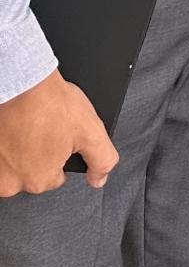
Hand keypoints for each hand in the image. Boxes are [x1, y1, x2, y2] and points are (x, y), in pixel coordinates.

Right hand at [0, 69, 116, 195]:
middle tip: (42, 128)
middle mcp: (11, 183)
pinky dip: (4, 144)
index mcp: (39, 180)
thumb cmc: (49, 102)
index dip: (61, 153)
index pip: (56, 176)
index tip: (57, 136)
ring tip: (26, 126)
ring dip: (17, 150)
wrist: (18, 83)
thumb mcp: (91, 130)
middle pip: (32, 173)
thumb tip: (99, 178)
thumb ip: (101, 159)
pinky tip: (12, 128)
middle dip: (38, 153)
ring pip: (12, 165)